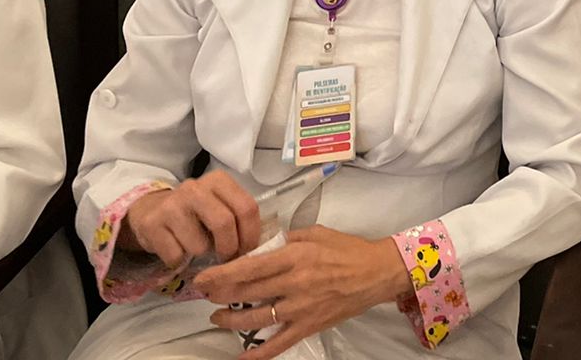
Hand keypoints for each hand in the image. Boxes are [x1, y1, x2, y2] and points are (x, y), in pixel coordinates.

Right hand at [121, 172, 261, 269]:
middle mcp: (194, 188)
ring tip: (195, 245)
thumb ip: (237, 216)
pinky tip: (176, 248)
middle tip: (227, 257)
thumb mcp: (218, 204)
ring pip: (199, 245)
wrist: (150, 210)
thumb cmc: (193, 212)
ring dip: (201, 254)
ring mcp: (171, 205)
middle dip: (229, 248)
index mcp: (218, 180)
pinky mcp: (152, 224)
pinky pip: (176, 255)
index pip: (247, 207)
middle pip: (224, 224)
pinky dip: (179, 260)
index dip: (251, 234)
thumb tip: (258, 245)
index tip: (248, 250)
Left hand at [195, 226, 409, 359]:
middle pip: (246, 293)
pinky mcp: (308, 326)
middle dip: (219, 295)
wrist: (376, 273)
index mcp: (295, 256)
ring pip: (255, 319)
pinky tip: (241, 358)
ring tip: (216, 317)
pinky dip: (258, 354)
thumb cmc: (348, 249)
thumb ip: (288, 239)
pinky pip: (278, 345)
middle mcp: (293, 283)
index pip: (249, 267)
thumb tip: (265, 246)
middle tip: (204, 294)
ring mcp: (300, 308)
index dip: (222, 274)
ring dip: (230, 320)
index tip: (203, 278)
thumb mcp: (316, 232)